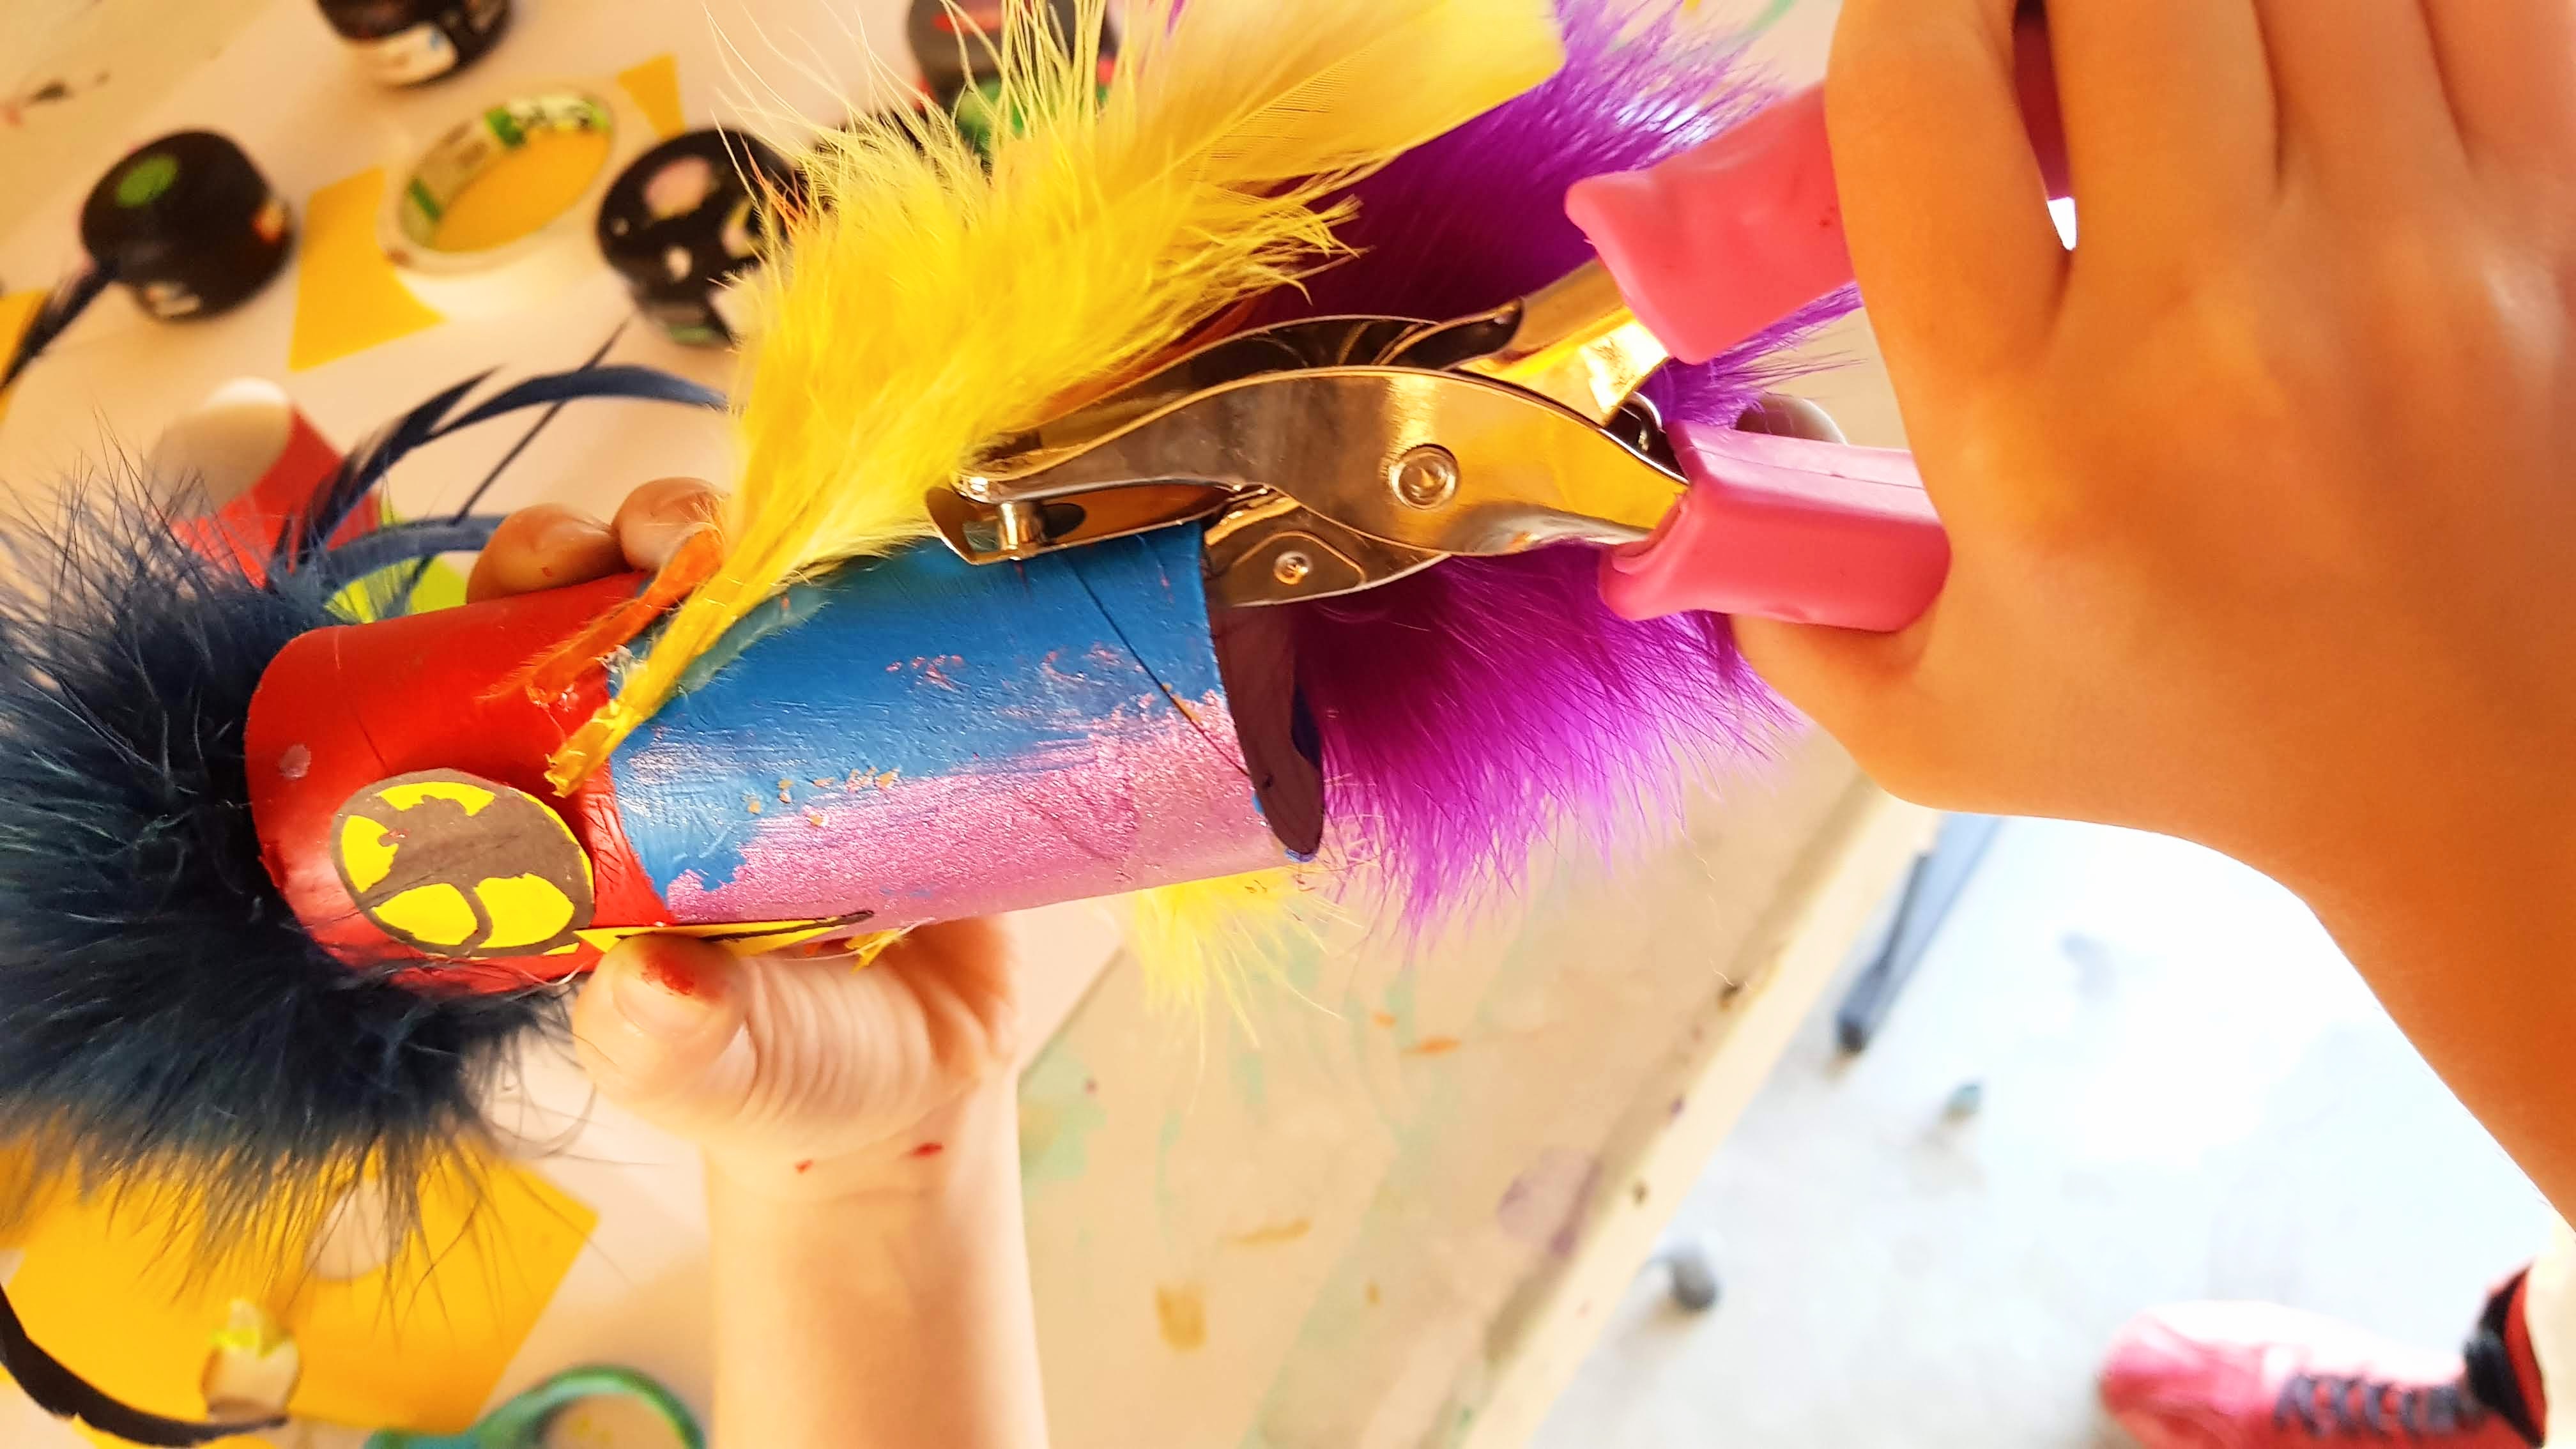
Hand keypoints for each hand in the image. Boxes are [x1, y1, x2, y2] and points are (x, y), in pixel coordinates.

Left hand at [469, 480, 1023, 1198]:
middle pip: (638, 594)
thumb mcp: (703, 1070)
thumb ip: (662, 1039)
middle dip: (637, 536)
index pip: (531, 665)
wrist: (925, 1094)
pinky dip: (870, 573)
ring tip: (762, 553)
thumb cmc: (776, 1082)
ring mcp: (793, 720)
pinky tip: (872, 563)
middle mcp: (685, 745)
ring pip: (753, 585)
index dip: (526, 592)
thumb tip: (644, 982)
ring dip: (746, 536)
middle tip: (668, 548)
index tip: (548, 567)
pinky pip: (873, 621)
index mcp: (594, 809)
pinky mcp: (896, 717)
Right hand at [1757, 0, 2574, 893]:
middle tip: (2050, 40)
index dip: (1895, 14)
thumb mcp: (1941, 721)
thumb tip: (1694, 489)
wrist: (2500, 782)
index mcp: (2033, 437)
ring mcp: (2417, 249)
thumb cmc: (2219, 741)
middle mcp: (2219, 328)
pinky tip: (2320, 63)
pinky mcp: (2564, 204)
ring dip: (2207, 4)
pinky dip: (2371, 3)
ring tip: (2188, 68)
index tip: (1916, 36)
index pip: (1917, 93)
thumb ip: (1783, 615)